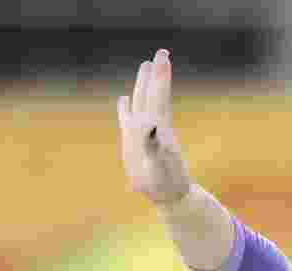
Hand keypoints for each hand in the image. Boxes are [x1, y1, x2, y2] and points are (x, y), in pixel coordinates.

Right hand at [117, 49, 191, 205]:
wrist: (169, 196)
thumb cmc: (165, 184)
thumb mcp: (159, 167)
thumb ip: (156, 147)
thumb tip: (152, 127)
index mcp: (158, 129)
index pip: (159, 97)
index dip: (161, 77)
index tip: (164, 57)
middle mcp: (153, 127)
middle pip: (154, 95)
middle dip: (157, 74)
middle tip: (161, 52)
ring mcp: (144, 134)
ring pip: (144, 103)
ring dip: (144, 84)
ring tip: (145, 65)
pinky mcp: (137, 143)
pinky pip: (130, 119)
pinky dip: (127, 107)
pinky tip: (123, 99)